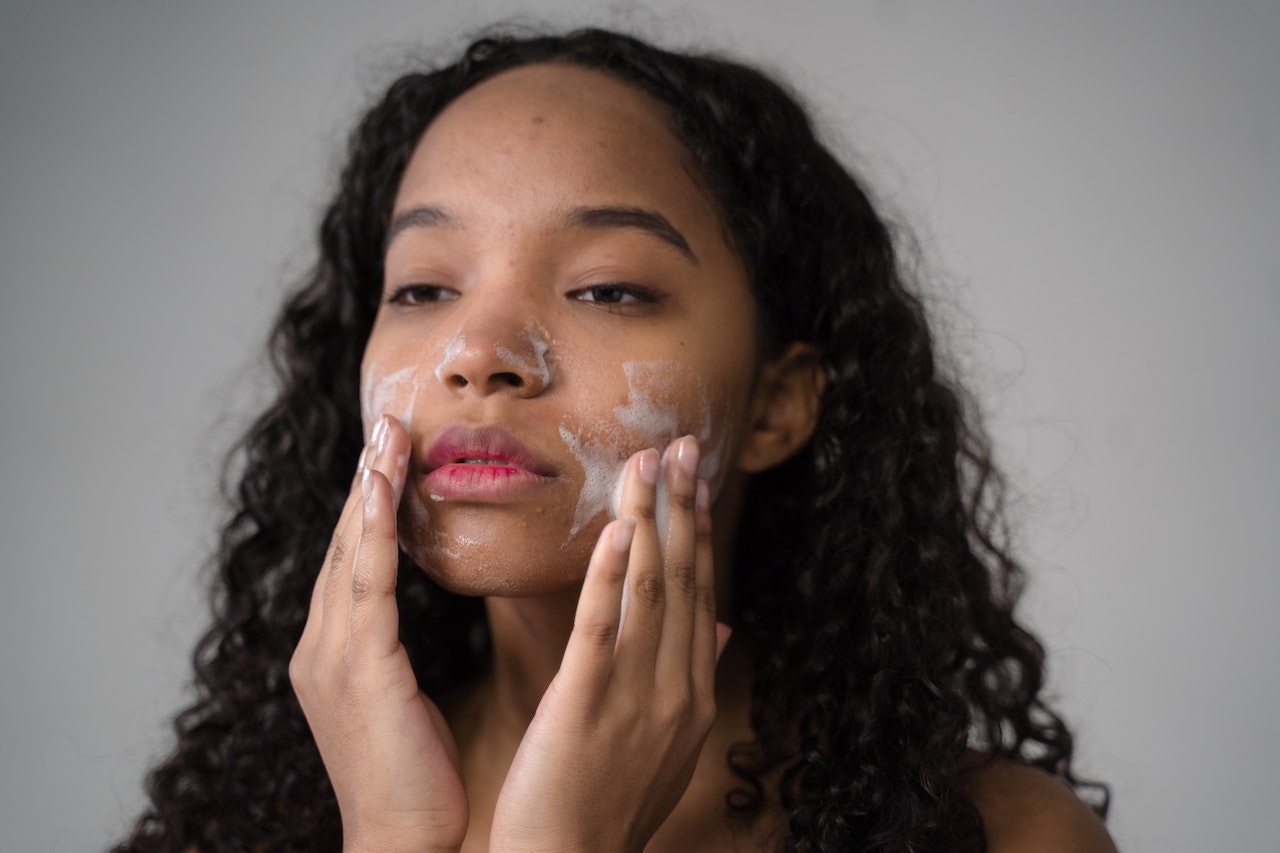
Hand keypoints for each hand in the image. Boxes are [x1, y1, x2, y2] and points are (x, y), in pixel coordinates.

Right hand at [289, 415, 467, 852]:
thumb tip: (411, 617)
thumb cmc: (414, 778)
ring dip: (370, 488)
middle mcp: (321, 648)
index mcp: (332, 654)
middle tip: (386, 421)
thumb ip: (395, 651)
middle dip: (365, 481)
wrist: (404, 842)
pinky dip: (375, 530)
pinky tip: (384, 486)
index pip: (351, 562)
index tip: (389, 453)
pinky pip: (368, 585)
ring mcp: (333, 657)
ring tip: (387, 434)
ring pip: (351, 553)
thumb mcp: (402, 699)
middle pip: (344, 545)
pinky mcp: (360, 669)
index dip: (369, 506)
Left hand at [490, 435, 730, 852]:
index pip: (698, 593)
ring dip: (650, 520)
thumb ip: (689, 677)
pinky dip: (612, 576)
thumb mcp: (666, 742)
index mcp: (691, 693)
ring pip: (649, 591)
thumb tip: (720, 628)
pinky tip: (619, 530)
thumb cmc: (606, 804)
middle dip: (683, 507)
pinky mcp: (586, 708)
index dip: (696, 531)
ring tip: (647, 463)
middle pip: (683, 579)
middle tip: (682, 443)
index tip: (694, 478)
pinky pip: (603, 631)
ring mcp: (638, 699)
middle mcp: (676, 689)